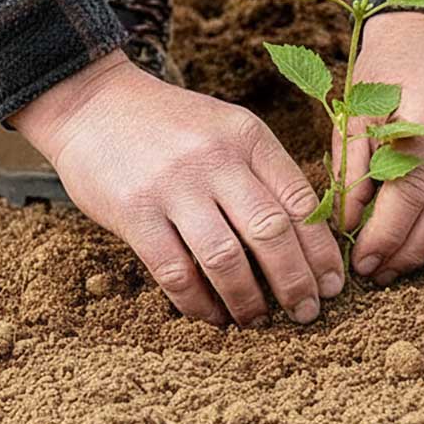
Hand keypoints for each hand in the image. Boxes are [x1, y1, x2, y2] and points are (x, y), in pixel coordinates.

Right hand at [11, 51, 343, 325]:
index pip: (300, 202)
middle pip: (271, 233)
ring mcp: (173, 186)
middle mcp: (215, 159)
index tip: (332, 284)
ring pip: (226, 259)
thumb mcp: (223, 128)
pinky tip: (210, 315)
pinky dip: (198, 303)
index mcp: (246, 137)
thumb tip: (302, 239)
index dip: (321, 252)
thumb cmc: (166, 125)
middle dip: (295, 283)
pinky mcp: (135, 212)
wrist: (91, 103)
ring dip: (247, 300)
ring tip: (257, 320)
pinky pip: (175, 272)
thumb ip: (258, 171)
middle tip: (305, 313)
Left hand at [334, 12, 423, 284]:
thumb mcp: (353, 114)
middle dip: (408, 251)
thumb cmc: (382, 75)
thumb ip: (351, 169)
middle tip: (377, 274)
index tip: (362, 263)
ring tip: (396, 266)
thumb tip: (347, 227)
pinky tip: (423, 243)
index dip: (386, 235)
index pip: (411, 193)